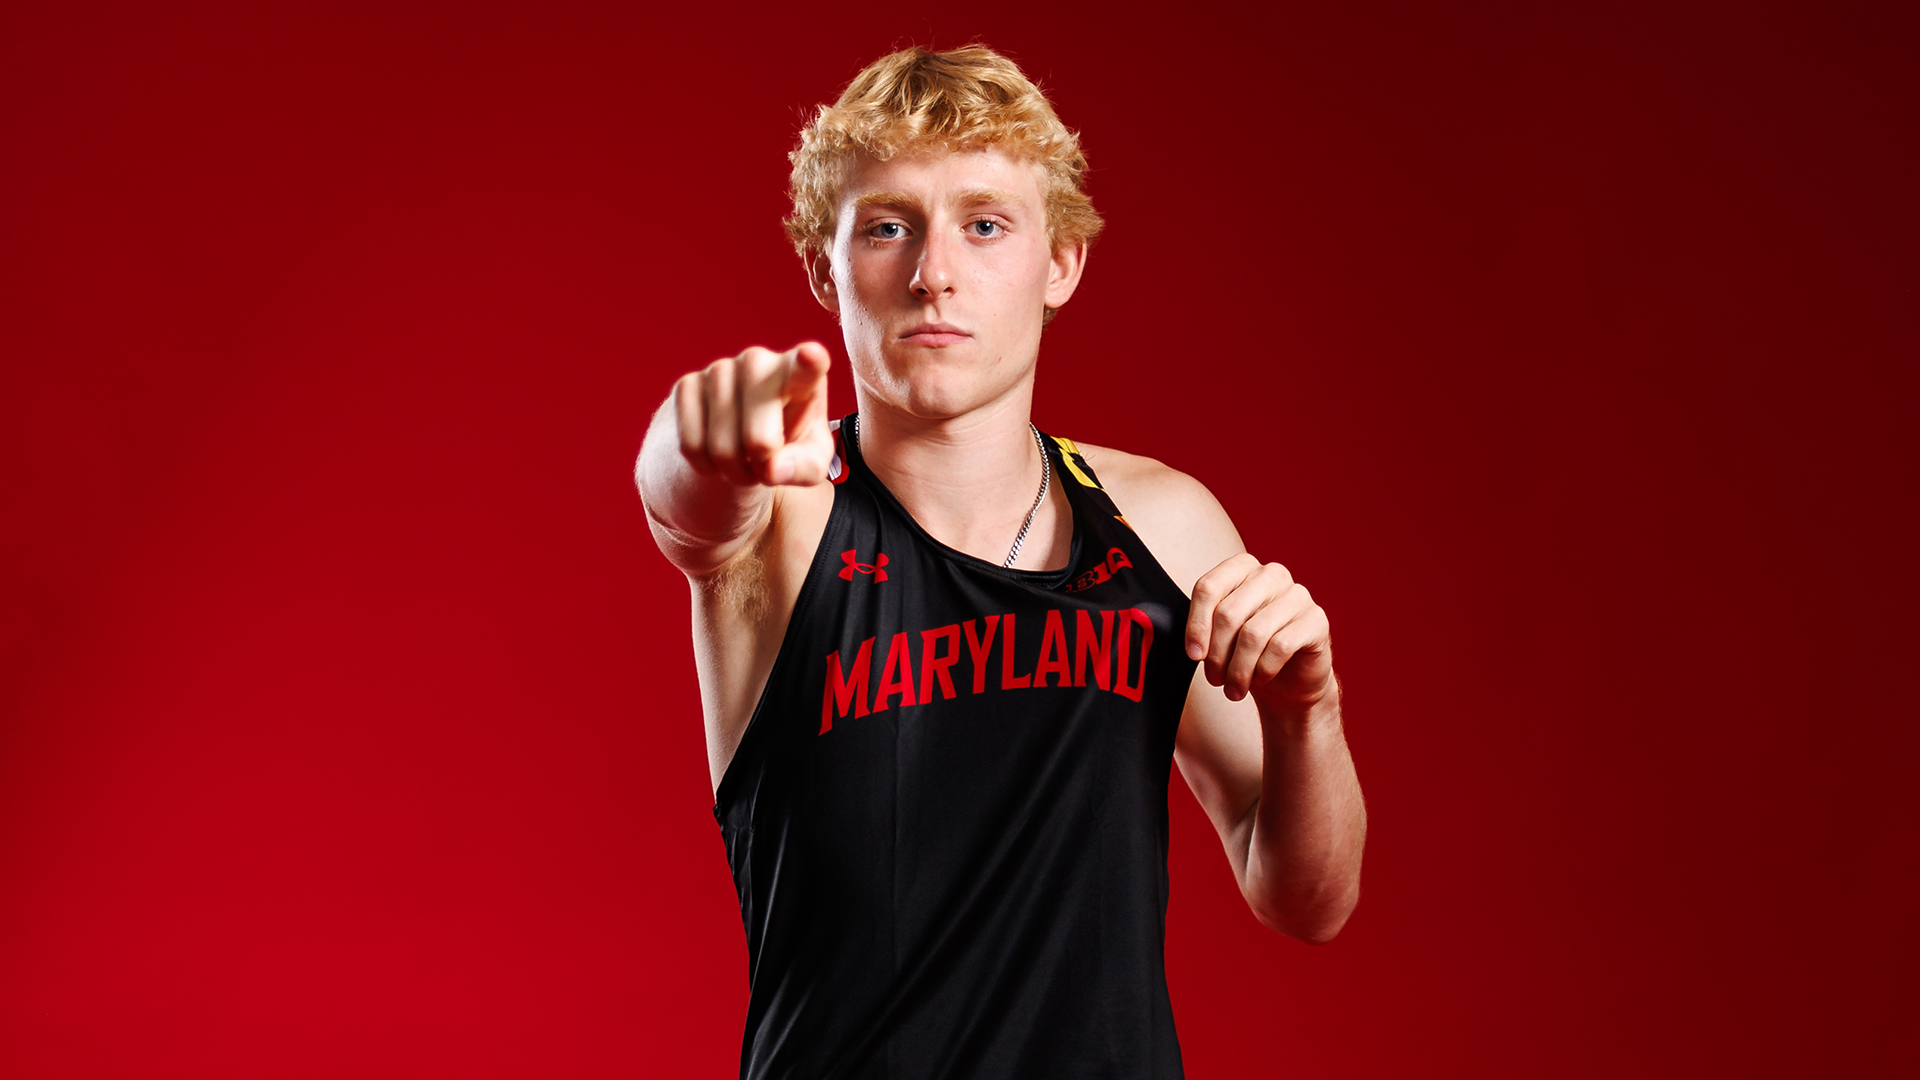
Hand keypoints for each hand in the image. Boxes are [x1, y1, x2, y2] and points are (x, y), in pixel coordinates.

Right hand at [674, 342, 833, 485]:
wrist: (745, 435)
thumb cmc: (790, 444)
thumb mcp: (810, 462)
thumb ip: (804, 468)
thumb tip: (772, 468)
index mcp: (802, 375)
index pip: (807, 367)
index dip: (808, 362)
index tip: (811, 355)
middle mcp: (759, 361)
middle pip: (758, 441)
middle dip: (760, 468)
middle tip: (766, 464)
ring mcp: (719, 368)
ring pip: (721, 449)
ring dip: (734, 471)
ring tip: (745, 458)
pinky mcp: (686, 384)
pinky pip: (691, 446)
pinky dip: (706, 465)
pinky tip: (718, 452)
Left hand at [1185, 553, 1334, 714]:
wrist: (1290, 682)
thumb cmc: (1252, 654)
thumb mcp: (1221, 636)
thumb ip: (1204, 627)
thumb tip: (1193, 645)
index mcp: (1243, 568)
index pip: (1208, 587)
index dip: (1196, 625)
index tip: (1194, 655)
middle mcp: (1271, 574)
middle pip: (1228, 613)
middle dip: (1216, 655)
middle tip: (1215, 679)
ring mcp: (1297, 595)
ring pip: (1253, 633)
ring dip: (1238, 669)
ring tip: (1233, 688)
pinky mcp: (1316, 620)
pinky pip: (1280, 646)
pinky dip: (1263, 670)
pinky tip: (1259, 680)